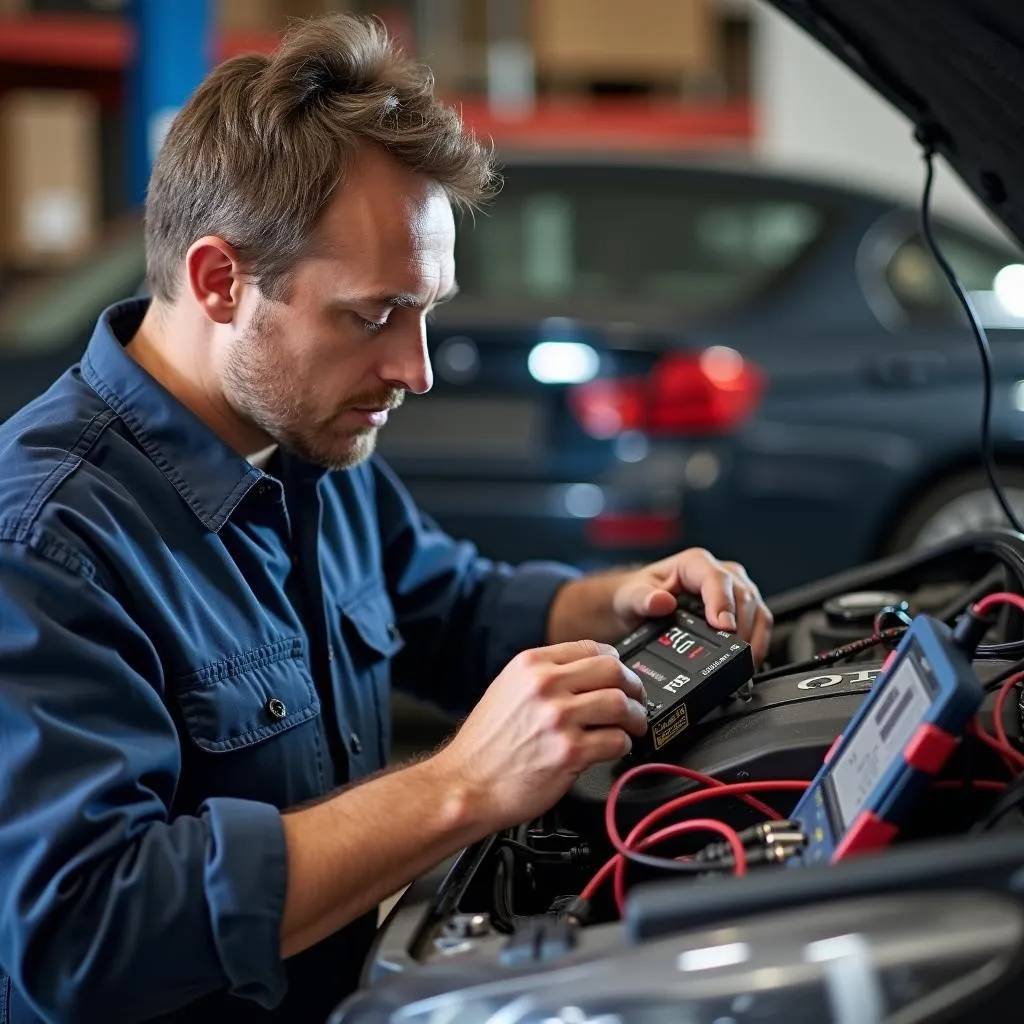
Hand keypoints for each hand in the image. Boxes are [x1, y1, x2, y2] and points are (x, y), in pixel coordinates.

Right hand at [433, 640, 648, 832]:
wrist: (464, 784)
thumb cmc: (484, 744)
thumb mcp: (507, 689)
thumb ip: (543, 675)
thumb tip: (587, 673)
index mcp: (531, 664)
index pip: (592, 647)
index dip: (615, 662)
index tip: (621, 676)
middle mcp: (545, 686)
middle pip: (614, 671)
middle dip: (634, 687)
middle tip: (637, 701)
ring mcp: (558, 718)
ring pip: (621, 704)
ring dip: (636, 717)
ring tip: (633, 727)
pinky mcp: (569, 753)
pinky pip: (616, 741)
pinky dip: (623, 745)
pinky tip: (615, 749)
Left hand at [612, 549, 772, 663]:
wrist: (639, 608)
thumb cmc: (638, 597)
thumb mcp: (631, 597)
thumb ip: (642, 598)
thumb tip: (661, 601)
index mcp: (694, 564)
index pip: (717, 579)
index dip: (723, 603)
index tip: (723, 627)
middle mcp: (720, 574)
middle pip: (743, 596)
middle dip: (741, 629)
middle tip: (732, 657)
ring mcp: (735, 591)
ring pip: (758, 611)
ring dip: (754, 640)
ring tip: (743, 665)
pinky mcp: (743, 610)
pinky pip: (761, 624)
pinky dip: (757, 645)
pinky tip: (747, 663)